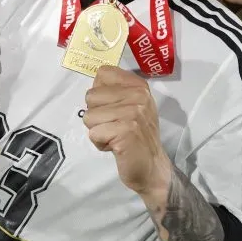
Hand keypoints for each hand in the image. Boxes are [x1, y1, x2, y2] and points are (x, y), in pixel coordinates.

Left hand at [82, 66, 169, 195]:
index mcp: (138, 86)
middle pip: (91, 96)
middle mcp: (138, 95)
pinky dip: (100, 143)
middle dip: (97, 115)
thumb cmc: (137, 136)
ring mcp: (133, 113)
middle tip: (115, 126)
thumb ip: (115, 91)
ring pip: (89, 116)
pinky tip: (116, 146)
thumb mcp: (132, 106)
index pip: (103, 73)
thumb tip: (94, 84)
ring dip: (98, 131)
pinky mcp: (125, 131)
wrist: (152, 167)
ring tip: (116, 137)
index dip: (100, 93)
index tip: (112, 108)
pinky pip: (94, 133)